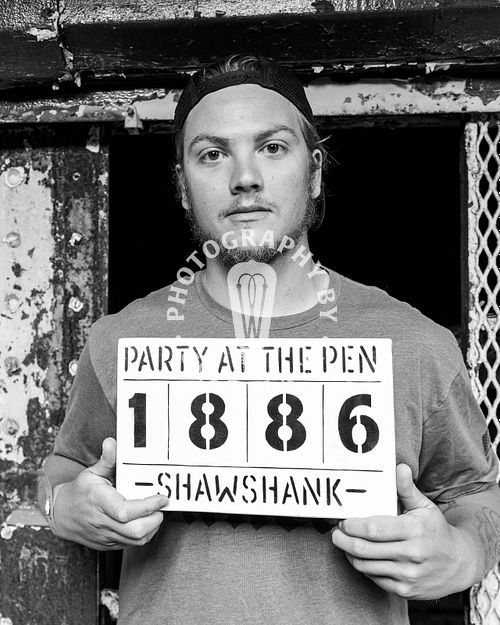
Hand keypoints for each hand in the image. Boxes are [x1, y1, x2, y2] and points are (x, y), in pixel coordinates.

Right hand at [53, 437, 167, 549]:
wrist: (60, 514)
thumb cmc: (79, 492)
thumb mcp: (91, 472)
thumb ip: (106, 459)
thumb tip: (111, 442)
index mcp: (99, 501)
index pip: (126, 511)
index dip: (148, 506)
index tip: (161, 498)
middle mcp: (102, 521)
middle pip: (135, 530)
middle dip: (155, 519)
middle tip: (162, 506)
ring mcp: (105, 536)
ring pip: (136, 540)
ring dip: (152, 527)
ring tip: (157, 513)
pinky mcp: (108, 544)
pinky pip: (131, 544)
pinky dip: (144, 534)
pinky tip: (147, 522)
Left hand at [331, 464, 474, 598]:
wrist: (460, 563)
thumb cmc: (436, 530)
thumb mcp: (425, 507)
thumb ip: (407, 489)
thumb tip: (399, 468)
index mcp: (414, 530)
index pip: (373, 529)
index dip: (352, 525)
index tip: (343, 520)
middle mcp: (412, 554)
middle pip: (364, 549)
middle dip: (344, 540)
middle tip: (336, 533)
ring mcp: (409, 575)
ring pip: (366, 566)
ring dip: (350, 554)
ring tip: (344, 543)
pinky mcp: (406, 590)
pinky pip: (375, 578)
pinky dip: (363, 567)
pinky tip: (360, 557)